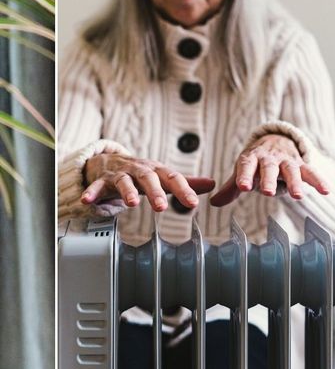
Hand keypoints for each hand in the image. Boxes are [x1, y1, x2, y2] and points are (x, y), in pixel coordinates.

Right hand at [82, 152, 214, 210]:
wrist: (109, 161)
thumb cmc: (141, 172)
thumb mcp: (163, 176)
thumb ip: (185, 182)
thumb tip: (212, 184)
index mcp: (157, 171)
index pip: (173, 178)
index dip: (184, 190)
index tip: (193, 203)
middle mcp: (140, 170)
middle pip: (149, 178)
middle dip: (155, 192)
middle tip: (161, 207)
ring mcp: (120, 174)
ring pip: (124, 181)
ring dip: (128, 192)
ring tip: (132, 203)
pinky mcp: (102, 179)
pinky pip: (96, 186)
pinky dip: (92, 192)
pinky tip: (88, 201)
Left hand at [209, 133, 328, 206]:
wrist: (277, 140)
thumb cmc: (257, 161)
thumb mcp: (243, 170)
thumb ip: (230, 188)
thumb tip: (213, 203)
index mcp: (251, 158)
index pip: (246, 166)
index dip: (244, 176)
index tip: (242, 187)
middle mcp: (270, 158)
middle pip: (269, 169)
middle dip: (269, 180)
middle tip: (268, 193)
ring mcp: (287, 160)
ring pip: (291, 171)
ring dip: (295, 183)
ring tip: (298, 197)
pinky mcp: (301, 164)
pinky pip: (311, 172)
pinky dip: (319, 181)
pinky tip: (326, 191)